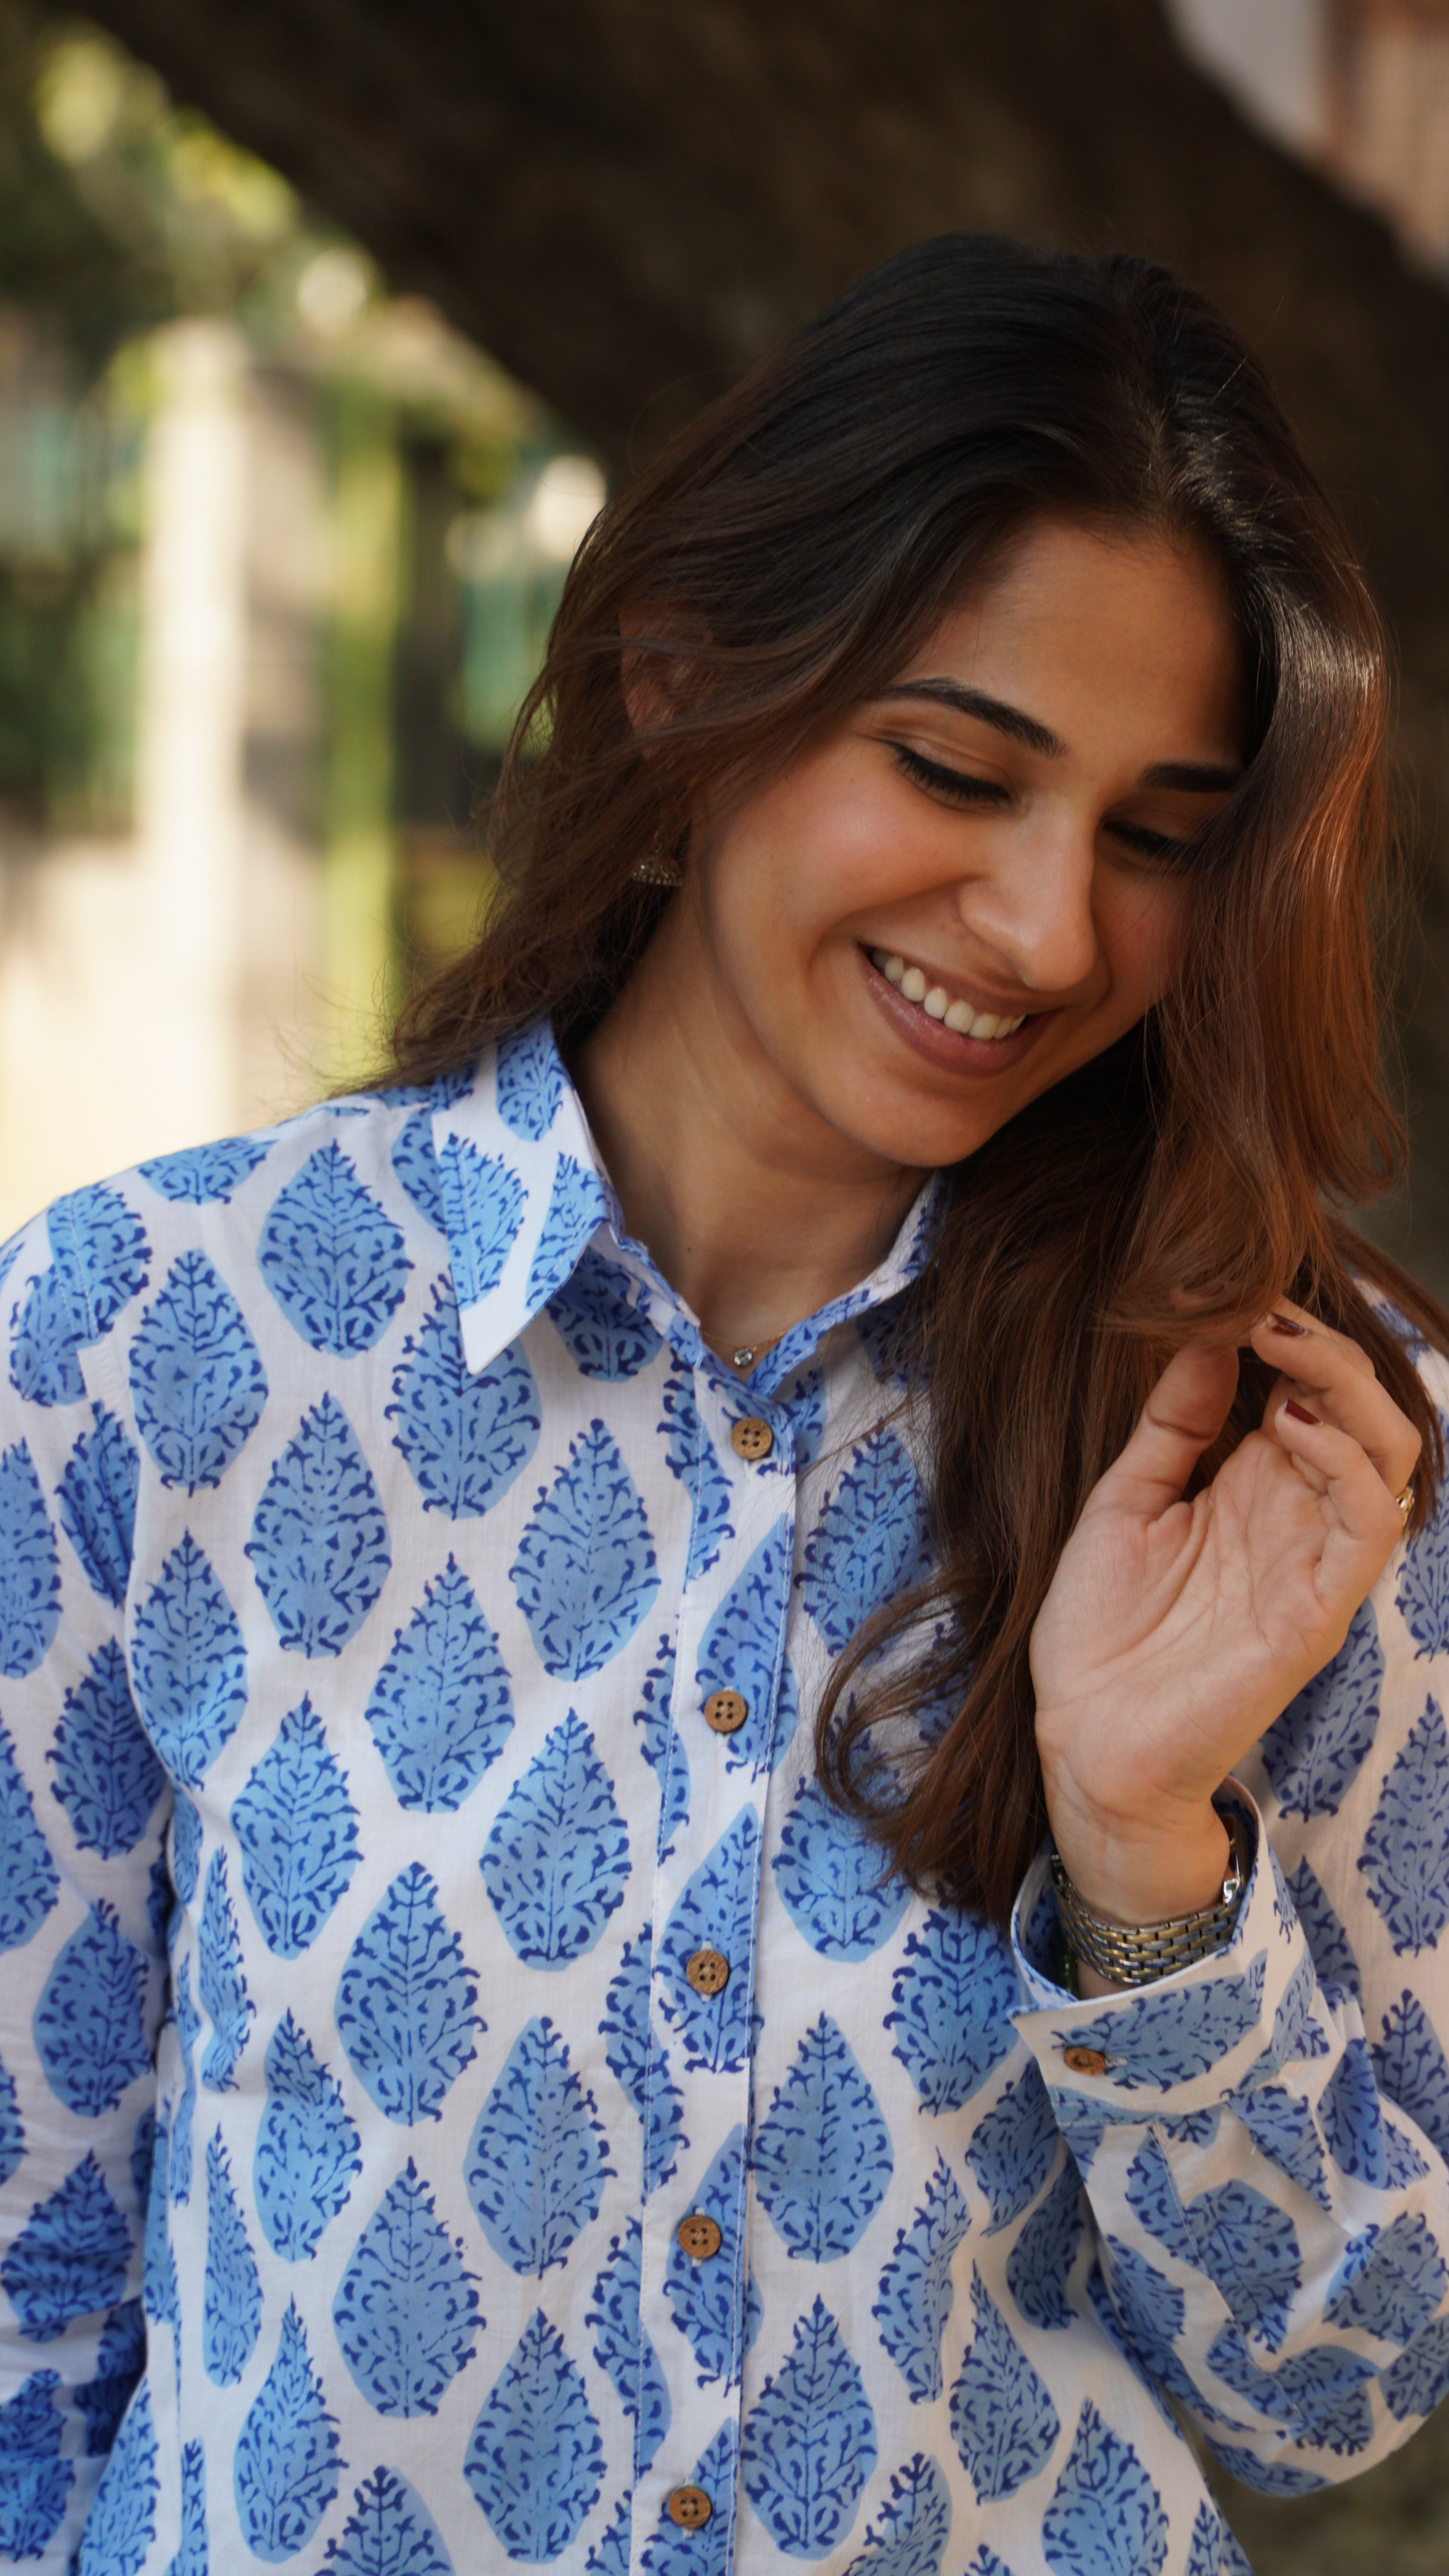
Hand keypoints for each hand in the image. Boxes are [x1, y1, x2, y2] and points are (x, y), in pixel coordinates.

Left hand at [1032, 1302, 1419, 1939]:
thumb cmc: (1099, 1631)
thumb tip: (1210, 1335)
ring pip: (1387, 1459)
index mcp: (1251, 1489)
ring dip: (1347, 1391)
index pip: (1306, 1393)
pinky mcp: (1317, 1612)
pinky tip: (1293, 1426)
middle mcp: (1294, 1518)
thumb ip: (1173, 1423)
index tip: (1235, 1294)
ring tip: (1287, 1350)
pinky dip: (1346, 1466)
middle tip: (1268, 1311)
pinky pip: (1366, 1529)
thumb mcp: (1125, 1500)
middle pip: (1360, 1415)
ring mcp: (1312, 1564)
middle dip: (1328, 1350)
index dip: (1286, 1338)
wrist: (1082, 1741)